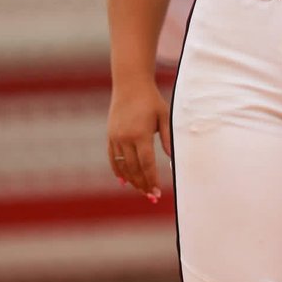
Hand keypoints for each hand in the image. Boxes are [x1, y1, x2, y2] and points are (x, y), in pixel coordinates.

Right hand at [108, 79, 170, 199]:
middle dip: (143, 184)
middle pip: (134, 169)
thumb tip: (171, 159)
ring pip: (123, 166)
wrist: (130, 84)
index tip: (157, 192)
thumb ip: (168, 137)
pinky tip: (124, 181)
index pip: (147, 164)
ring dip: (132, 180)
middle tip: (151, 197)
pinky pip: (112, 158)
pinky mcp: (110, 135)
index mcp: (141, 134)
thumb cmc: (151, 99)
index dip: (152, 180)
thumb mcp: (164, 116)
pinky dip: (118, 170)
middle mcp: (126, 138)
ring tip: (141, 191)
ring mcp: (116, 137)